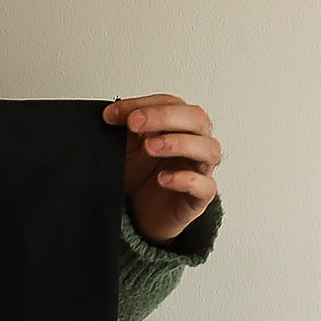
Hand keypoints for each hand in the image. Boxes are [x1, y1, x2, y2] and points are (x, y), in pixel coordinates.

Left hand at [102, 95, 221, 245]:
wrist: (143, 217)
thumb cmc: (142, 179)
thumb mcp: (129, 151)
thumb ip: (127, 132)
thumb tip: (113, 113)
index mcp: (181, 126)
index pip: (171, 104)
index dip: (143, 104)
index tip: (113, 112)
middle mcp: (196, 143)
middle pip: (195, 118)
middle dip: (164, 117)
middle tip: (134, 122)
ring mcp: (201, 170)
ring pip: (208, 148)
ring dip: (179, 143)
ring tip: (150, 147)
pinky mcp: (201, 198)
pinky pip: (204, 186)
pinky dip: (185, 180)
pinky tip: (163, 179)